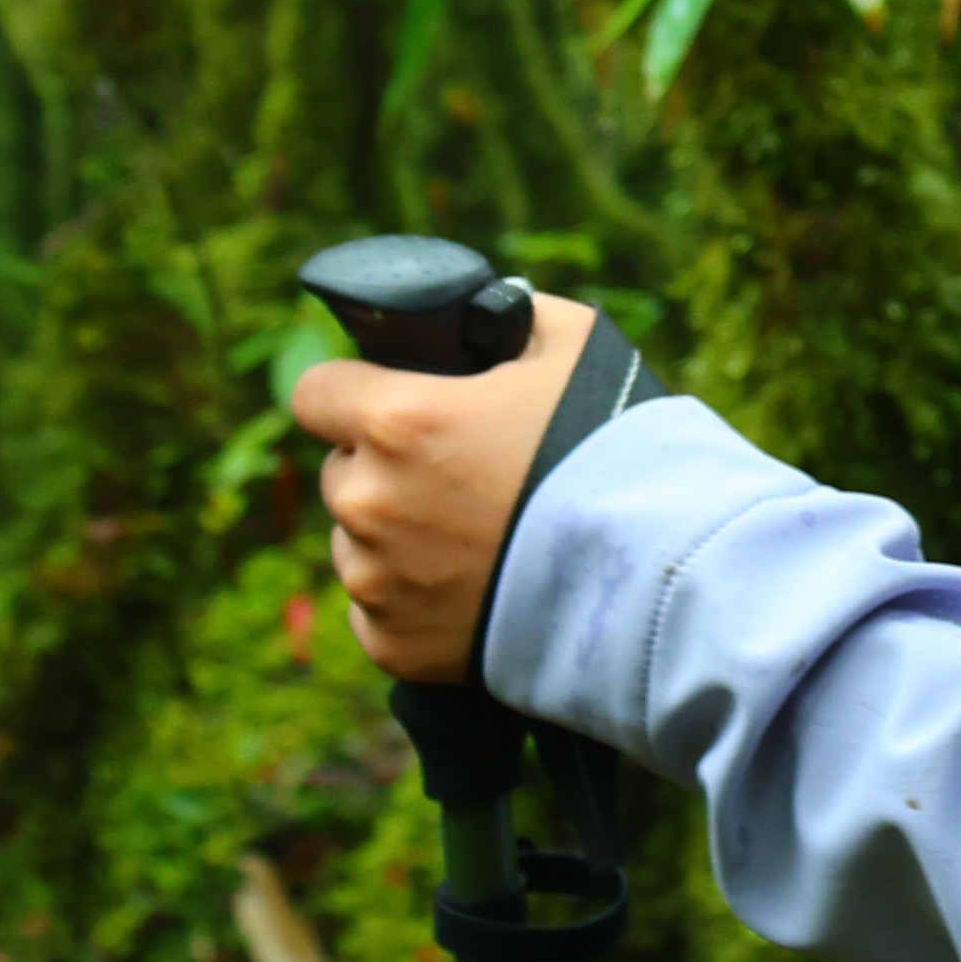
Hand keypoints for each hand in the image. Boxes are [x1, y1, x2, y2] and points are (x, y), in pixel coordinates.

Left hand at [294, 293, 595, 684]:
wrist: (646, 575)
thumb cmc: (609, 449)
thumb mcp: (574, 345)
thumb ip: (511, 319)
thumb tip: (484, 318)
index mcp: (397, 421)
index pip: (314, 392)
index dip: (351, 391)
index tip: (384, 401)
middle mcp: (368, 501)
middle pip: (342, 472)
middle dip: (385, 468)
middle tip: (459, 475)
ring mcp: (375, 581)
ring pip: (357, 545)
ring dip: (395, 537)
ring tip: (474, 539)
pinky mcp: (392, 644)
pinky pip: (378, 612)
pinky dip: (414, 602)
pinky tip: (473, 589)